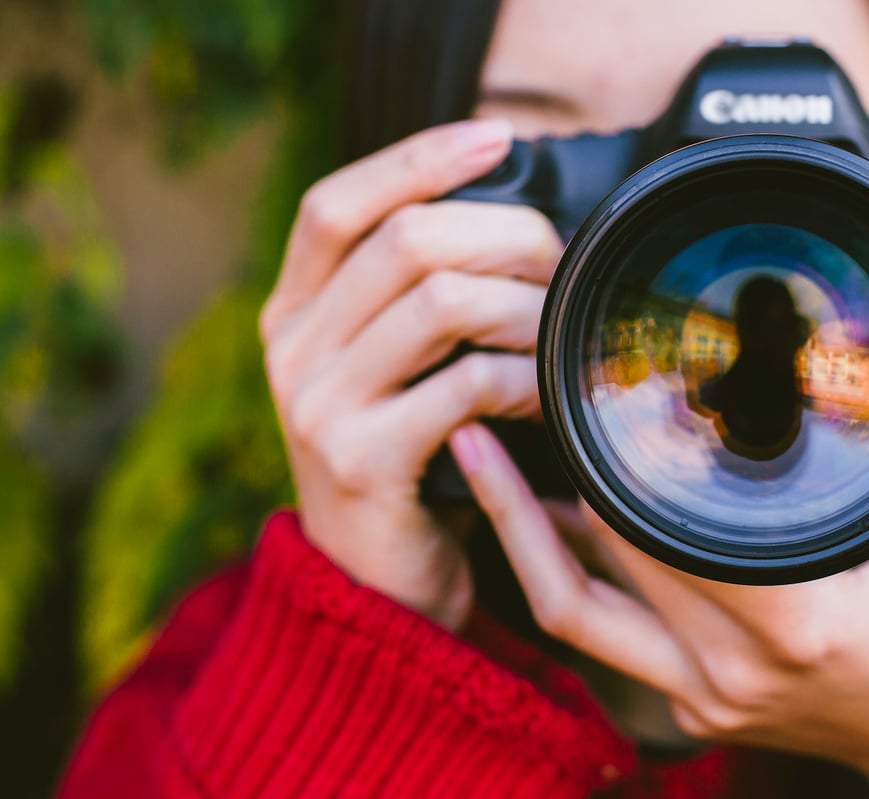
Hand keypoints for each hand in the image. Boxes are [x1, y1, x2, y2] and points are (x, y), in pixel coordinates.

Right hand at [260, 118, 561, 629]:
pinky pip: (466, 386)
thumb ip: (413, 299)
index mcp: (293, 313)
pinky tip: (548, 400)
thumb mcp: (387, 369)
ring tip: (560, 336)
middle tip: (562, 265)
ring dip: (525, 309)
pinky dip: (526, 381)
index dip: (417, 157)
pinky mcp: (360, 462)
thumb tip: (511, 217)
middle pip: (406, 240)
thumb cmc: (406, 462)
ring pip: (442, 302)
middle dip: (506, 237)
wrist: (375, 586)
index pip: (339, 202)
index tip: (498, 137)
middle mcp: (292, 350)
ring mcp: (318, 406)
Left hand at [450, 239, 868, 796]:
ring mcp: (702, 696)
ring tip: (478, 444)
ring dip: (520, 525)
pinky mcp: (689, 708)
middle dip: (552, 468)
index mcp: (797, 618)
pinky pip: (595, 632)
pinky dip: (557, 568)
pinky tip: (535, 509)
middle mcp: (732, 667)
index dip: (611, 451)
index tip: (577, 382)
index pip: (662, 523)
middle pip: (604, 550)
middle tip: (513, 383)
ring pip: (569, 604)